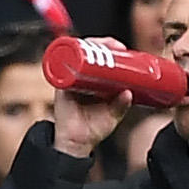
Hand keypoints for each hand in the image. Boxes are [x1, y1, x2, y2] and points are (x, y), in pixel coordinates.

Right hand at [52, 43, 132, 158]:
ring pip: (76, 54)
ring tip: (101, 46)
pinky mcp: (60, 85)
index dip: (111, 50)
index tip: (122, 49)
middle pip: (89, 51)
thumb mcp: (112, 116)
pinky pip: (59, 65)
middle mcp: (82, 77)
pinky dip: (67, 55)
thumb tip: (129, 94)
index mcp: (96, 83)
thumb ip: (121, 106)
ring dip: (88, 45)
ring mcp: (70, 79)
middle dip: (102, 44)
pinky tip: (78, 51)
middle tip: (115, 46)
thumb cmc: (92, 129)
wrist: (76, 144)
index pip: (103, 59)